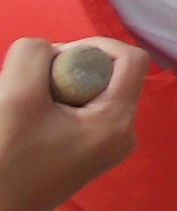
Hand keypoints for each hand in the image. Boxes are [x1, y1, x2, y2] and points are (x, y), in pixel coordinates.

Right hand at [0, 36, 148, 210]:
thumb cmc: (1, 163)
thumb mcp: (15, 97)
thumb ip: (34, 55)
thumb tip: (49, 50)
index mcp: (117, 123)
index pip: (130, 59)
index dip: (93, 46)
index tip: (53, 61)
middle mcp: (121, 134)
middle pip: (106, 74)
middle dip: (64, 70)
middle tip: (26, 89)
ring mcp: (102, 145)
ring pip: (84, 91)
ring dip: (49, 88)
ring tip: (20, 111)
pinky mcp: (81, 151)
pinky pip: (72, 110)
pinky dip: (46, 106)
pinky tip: (21, 124)